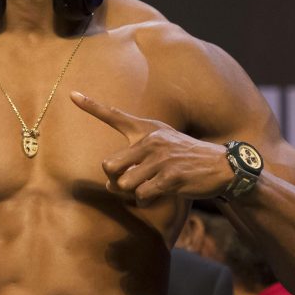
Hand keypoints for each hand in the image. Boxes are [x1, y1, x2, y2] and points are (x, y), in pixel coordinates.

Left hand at [70, 91, 231, 204]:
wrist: (222, 166)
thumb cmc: (186, 159)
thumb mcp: (163, 145)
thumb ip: (133, 160)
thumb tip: (110, 185)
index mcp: (147, 129)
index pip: (114, 115)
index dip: (91, 105)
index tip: (72, 95)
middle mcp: (151, 140)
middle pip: (108, 166)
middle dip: (115, 180)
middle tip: (132, 181)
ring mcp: (161, 159)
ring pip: (123, 184)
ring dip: (132, 193)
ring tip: (149, 187)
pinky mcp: (170, 177)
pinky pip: (141, 196)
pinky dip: (146, 200)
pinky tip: (160, 193)